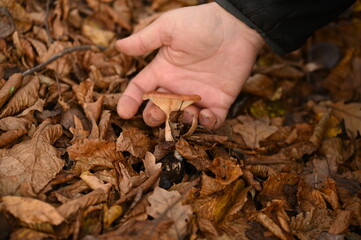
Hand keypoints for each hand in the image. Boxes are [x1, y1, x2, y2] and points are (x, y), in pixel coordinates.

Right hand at [116, 2, 263, 128]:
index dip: (130, 101)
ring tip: (186, 111)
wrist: (235, 26)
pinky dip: (207, 123)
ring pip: (182, 118)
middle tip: (157, 115)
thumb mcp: (168, 28)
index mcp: (163, 70)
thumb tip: (118, 46)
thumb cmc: (200, 23)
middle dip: (154, 116)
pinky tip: (205, 114)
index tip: (124, 112)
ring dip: (180, 121)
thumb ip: (144, 40)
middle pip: (159, 109)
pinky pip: (211, 121)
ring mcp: (198, 95)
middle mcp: (177, 86)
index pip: (140, 89)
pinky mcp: (219, 101)